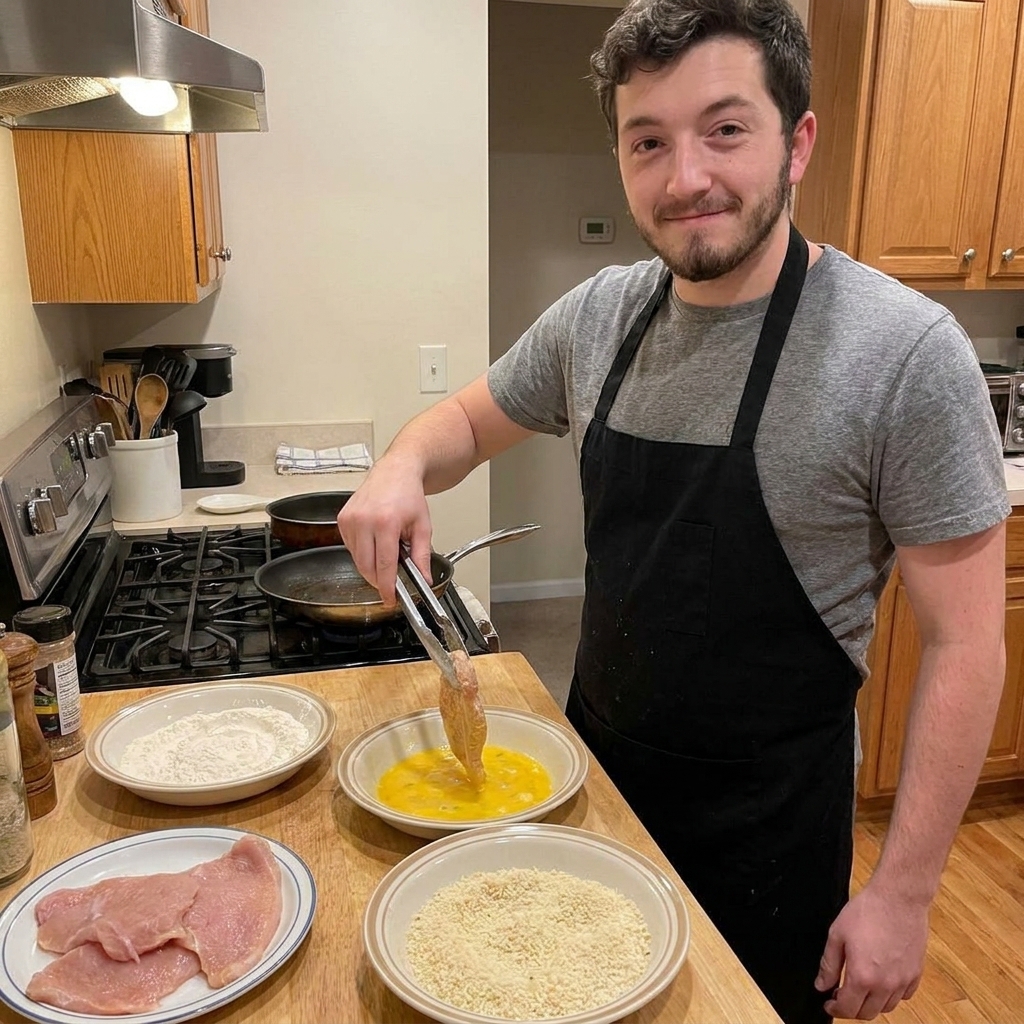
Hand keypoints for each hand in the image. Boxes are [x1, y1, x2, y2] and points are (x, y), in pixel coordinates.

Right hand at [337, 456, 432, 606]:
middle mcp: (364, 520)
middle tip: (391, 582)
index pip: (384, 566)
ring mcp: (350, 520)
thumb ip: (422, 556)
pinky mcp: (342, 519)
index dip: (387, 588)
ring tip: (387, 550)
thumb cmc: (408, 495)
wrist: (395, 472)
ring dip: (371, 565)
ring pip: (357, 560)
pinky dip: (363, 552)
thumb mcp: (423, 526)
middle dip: (379, 580)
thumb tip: (423, 579)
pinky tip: (375, 541)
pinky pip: (351, 548)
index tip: (390, 599)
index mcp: (386, 522)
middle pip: (367, 567)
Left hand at [814, 883, 927, 1018]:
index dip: (835, 1009)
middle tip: (841, 995)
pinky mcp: (916, 973)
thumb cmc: (867, 911)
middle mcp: (885, 985)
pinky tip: (882, 980)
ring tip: (861, 986)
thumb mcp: (837, 935)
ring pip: (886, 1007)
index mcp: (862, 977)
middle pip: (867, 1013)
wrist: (897, 898)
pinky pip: (904, 996)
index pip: (848, 1009)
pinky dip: (891, 994)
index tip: (828, 1003)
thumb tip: (822, 985)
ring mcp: (903, 981)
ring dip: (871, 1003)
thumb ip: (828, 964)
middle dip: (851, 1008)